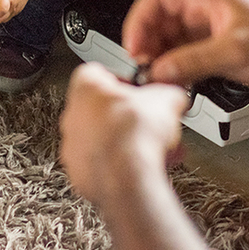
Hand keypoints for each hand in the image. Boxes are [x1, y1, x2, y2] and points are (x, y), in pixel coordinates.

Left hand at [60, 62, 188, 206]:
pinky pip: (103, 164)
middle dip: (131, 116)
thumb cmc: (135, 135)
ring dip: (129, 142)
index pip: (99, 73)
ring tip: (156, 148)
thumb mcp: (168, 98)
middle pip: (104, 109)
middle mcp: (73, 116)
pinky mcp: (80, 173)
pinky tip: (145, 165)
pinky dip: (121, 164)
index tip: (139, 90)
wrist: (128, 176)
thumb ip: (169, 92)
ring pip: (105, 139)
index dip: (124, 80)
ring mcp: (74, 147)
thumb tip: (174, 96)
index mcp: (86, 88)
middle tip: (151, 122)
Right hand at [121, 0, 248, 91]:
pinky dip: (177, 71)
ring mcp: (210, 31)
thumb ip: (195, 61)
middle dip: (148, 45)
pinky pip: (186, 58)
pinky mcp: (217, 50)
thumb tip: (161, 70)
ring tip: (160, 82)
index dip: (139, 22)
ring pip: (170, 42)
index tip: (134, 48)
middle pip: (159, 22)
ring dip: (162, 61)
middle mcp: (204, 10)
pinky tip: (177, 85)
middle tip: (145, 71)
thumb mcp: (236, 50)